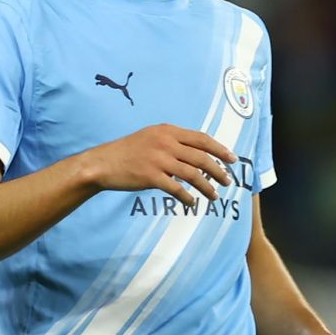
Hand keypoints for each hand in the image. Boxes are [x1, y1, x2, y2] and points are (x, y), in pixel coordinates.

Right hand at [83, 124, 235, 206]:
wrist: (103, 163)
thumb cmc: (128, 151)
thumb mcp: (151, 137)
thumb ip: (172, 141)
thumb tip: (197, 152)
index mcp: (168, 131)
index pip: (201, 139)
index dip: (220, 149)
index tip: (232, 159)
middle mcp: (166, 142)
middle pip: (201, 157)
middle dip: (219, 170)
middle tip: (228, 180)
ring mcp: (159, 159)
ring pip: (193, 174)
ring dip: (207, 186)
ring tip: (215, 195)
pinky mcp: (151, 176)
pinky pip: (177, 189)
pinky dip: (188, 197)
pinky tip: (192, 203)